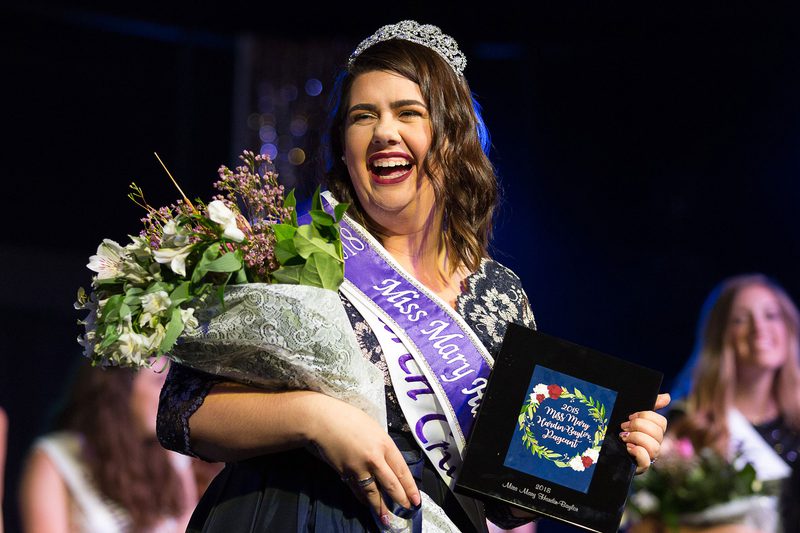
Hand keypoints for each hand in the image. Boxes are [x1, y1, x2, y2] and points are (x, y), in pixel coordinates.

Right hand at [308, 395, 420, 525]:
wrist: (322, 420)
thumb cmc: (348, 418)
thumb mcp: (373, 428)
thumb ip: (382, 445)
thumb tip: (388, 461)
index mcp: (384, 444)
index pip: (402, 470)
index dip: (410, 487)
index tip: (416, 499)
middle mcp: (374, 458)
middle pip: (391, 484)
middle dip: (401, 499)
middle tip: (408, 510)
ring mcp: (359, 468)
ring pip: (374, 492)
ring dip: (381, 506)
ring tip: (387, 518)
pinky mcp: (345, 473)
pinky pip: (357, 489)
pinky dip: (363, 498)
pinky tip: (368, 504)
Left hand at [621, 393, 669, 473]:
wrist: (600, 448)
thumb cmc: (617, 429)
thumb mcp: (630, 415)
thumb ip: (649, 405)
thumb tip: (667, 397)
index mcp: (653, 432)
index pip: (661, 422)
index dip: (646, 416)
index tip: (630, 416)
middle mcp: (654, 445)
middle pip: (658, 433)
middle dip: (638, 426)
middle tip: (624, 426)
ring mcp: (648, 457)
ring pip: (654, 447)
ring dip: (637, 438)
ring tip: (623, 437)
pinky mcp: (639, 468)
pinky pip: (646, 461)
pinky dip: (638, 452)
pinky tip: (628, 448)